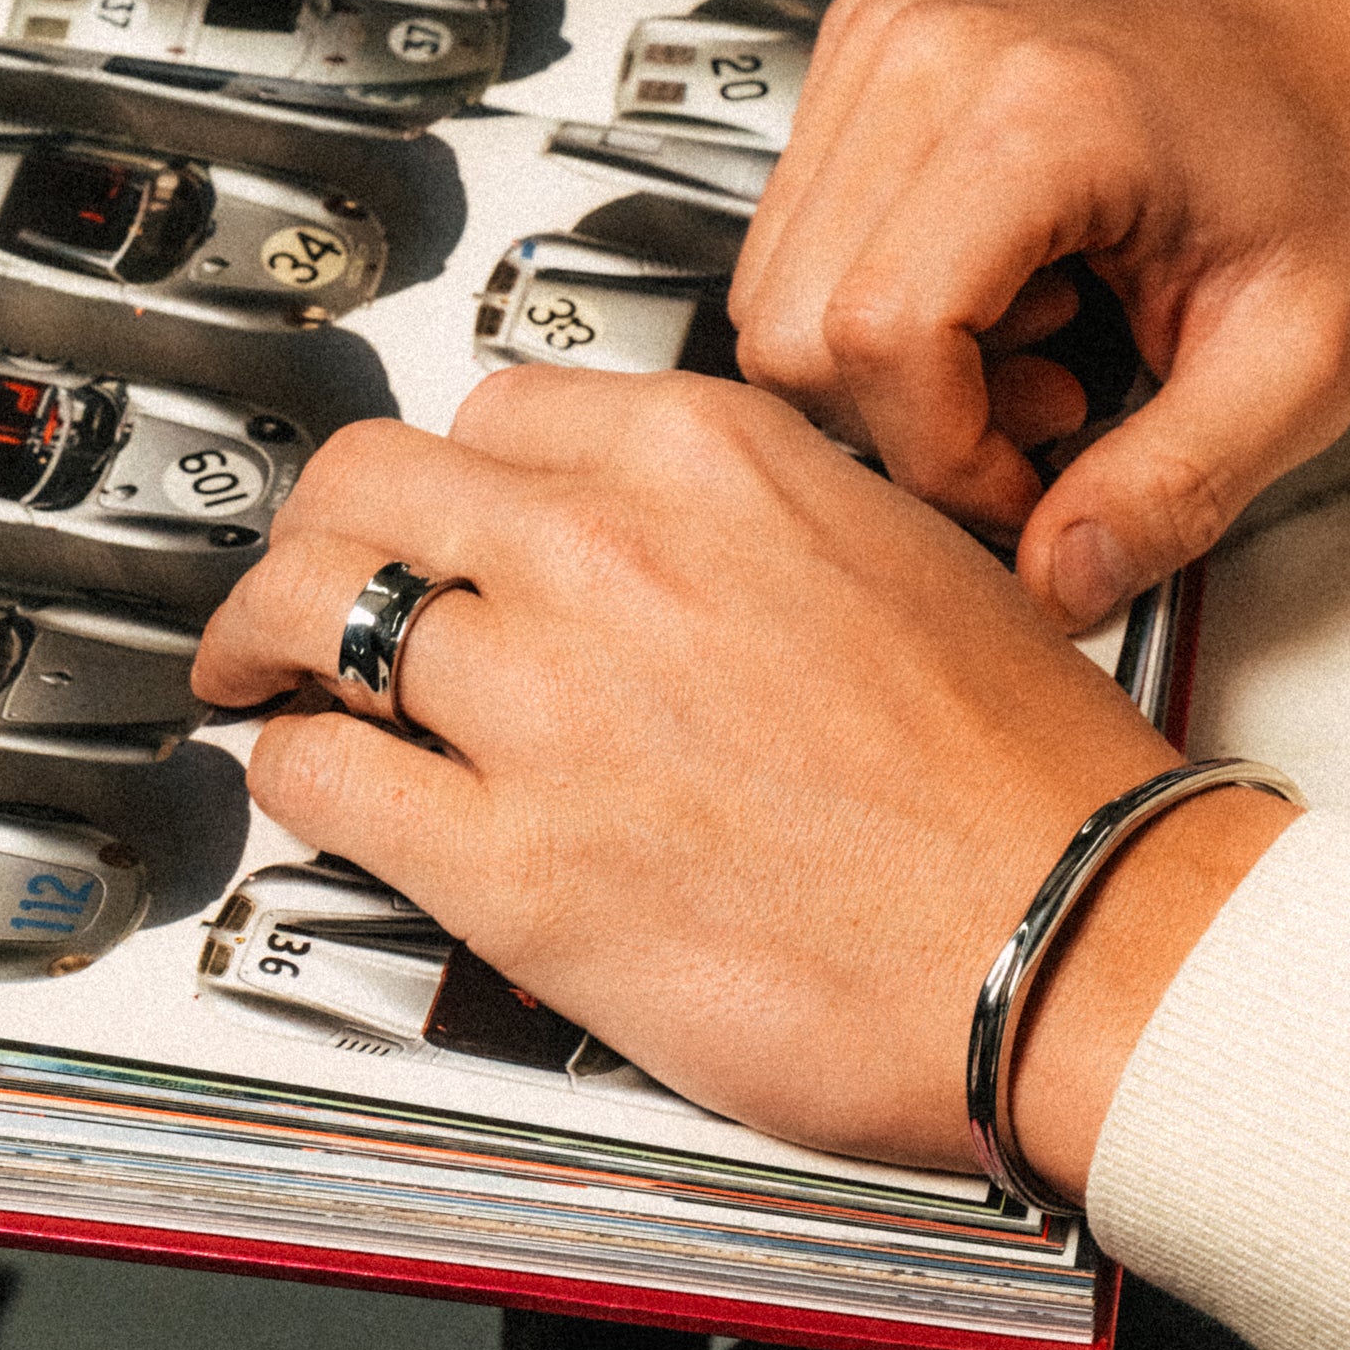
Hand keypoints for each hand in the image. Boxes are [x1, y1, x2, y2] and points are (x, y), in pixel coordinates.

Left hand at [194, 370, 1294, 1195]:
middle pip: (372, 480)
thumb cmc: (1028, 786)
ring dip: (277, 642)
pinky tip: (320, 785)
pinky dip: (296, 773)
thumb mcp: (908, 568)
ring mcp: (548, 704)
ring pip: (314, 609)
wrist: (1077, 940)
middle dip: (326, 531)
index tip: (445, 515)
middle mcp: (614, 557)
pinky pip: (322, 775)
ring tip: (272, 674)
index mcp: (720, 464)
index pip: (504, 409)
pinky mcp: (515, 864)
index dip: (457, 474)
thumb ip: (761, 534)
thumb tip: (673, 558)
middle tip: (314, 579)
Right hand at [730, 0, 1349, 630]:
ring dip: (890, 377)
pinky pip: (789, 258)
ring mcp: (879, 52)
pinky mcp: (855, 71)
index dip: (943, 459)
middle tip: (1046, 407)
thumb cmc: (1328, 174)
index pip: (883, 333)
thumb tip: (1052, 586)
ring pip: (775, 306)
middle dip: (909, 425)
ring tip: (1030, 349)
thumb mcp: (1302, 362)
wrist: (1333, 56)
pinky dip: (874, 320)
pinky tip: (991, 301)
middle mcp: (929, 57)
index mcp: (1044, 110)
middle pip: (798, 331)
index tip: (1033, 486)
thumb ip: (1174, 489)